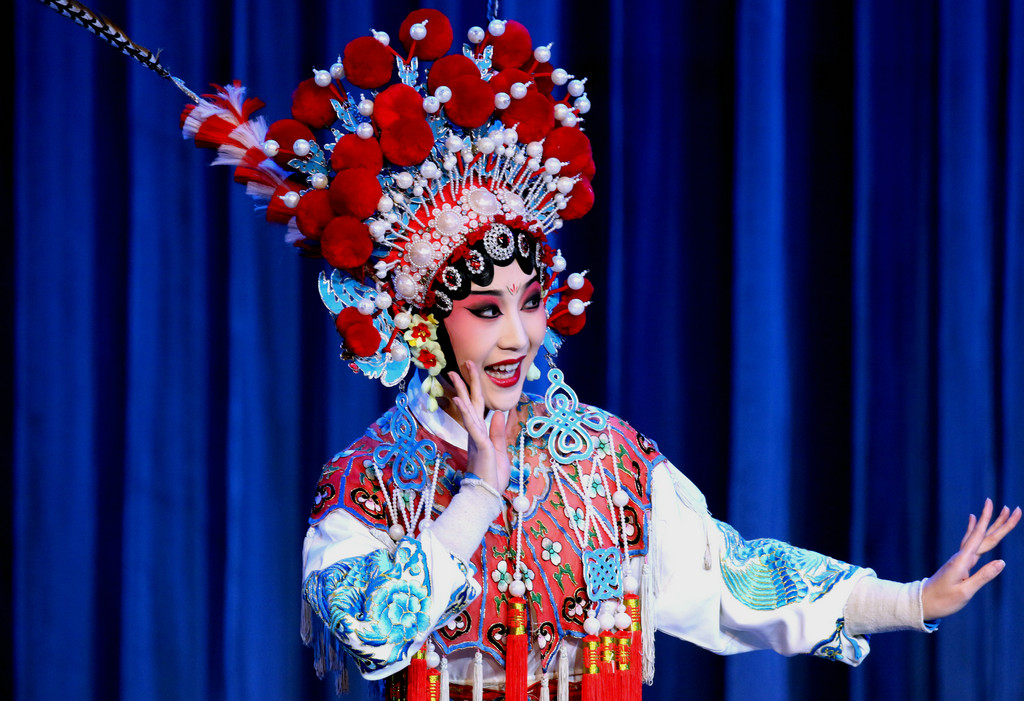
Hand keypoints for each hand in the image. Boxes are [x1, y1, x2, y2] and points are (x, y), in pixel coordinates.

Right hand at [449, 361, 511, 492]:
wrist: (487, 497)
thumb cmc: (492, 476)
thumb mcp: (500, 450)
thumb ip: (498, 432)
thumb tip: (498, 412)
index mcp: (480, 432)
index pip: (478, 406)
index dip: (475, 389)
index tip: (472, 372)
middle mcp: (475, 432)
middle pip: (471, 402)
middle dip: (468, 381)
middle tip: (464, 362)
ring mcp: (476, 437)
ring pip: (469, 409)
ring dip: (462, 390)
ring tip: (455, 373)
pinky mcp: (479, 445)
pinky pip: (472, 425)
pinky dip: (466, 411)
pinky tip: (459, 398)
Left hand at [921, 498, 1020, 619]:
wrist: (923, 602)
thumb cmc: (943, 600)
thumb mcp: (964, 592)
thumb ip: (983, 576)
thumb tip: (1002, 562)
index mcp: (963, 561)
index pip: (980, 537)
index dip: (988, 520)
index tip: (993, 504)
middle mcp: (962, 556)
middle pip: (984, 536)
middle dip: (998, 522)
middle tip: (1011, 508)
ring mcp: (960, 558)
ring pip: (979, 538)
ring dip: (990, 525)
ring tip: (998, 511)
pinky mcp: (959, 562)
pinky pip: (970, 542)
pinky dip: (974, 530)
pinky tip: (973, 520)